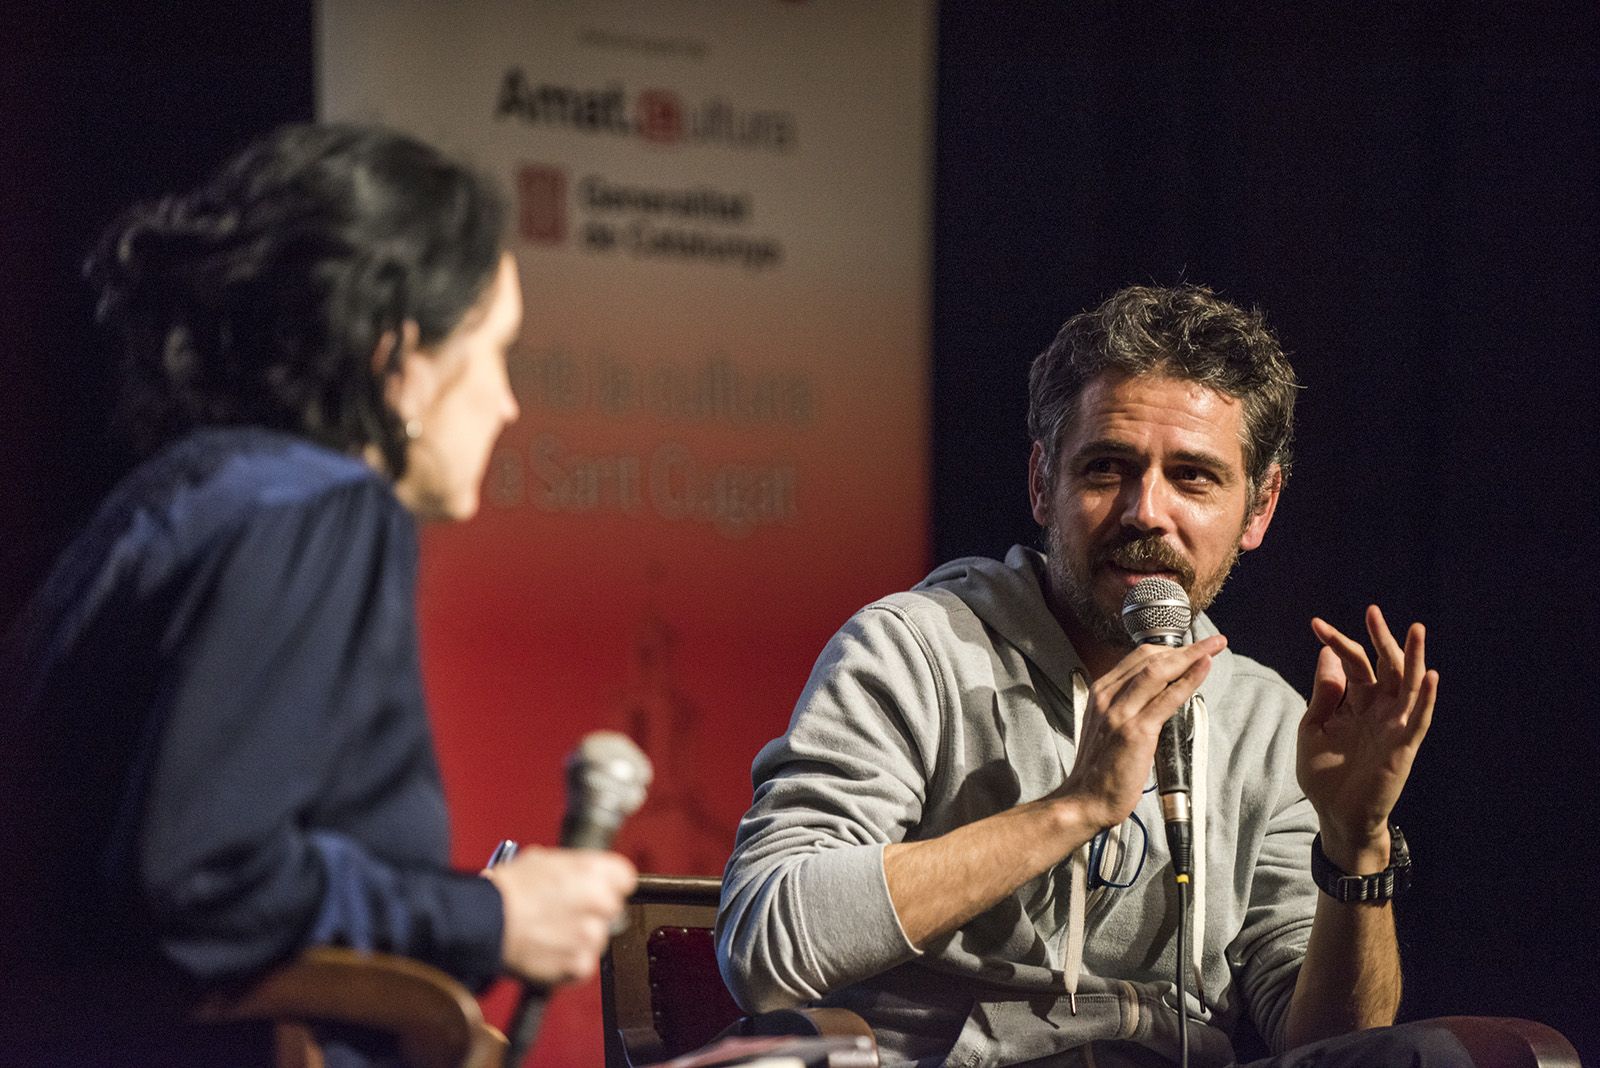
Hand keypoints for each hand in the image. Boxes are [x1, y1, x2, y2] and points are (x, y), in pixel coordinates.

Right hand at [484, 845, 636, 984]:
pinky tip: (549, 950)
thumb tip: (582, 875)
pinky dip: (568, 963)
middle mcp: (598, 901)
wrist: (485, 920)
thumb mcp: (544, 860)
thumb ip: (574, 869)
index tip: (598, 890)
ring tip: (551, 932)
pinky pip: (583, 964)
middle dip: (593, 912)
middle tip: (566, 912)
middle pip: (613, 909)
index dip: (609, 885)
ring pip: (599, 938)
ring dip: (580, 938)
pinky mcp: (579, 964)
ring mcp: (590, 934)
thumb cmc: (507, 890)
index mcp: (593, 870)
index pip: (624, 878)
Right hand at [1057, 635, 1225, 829]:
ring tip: (1214, 646)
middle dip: (1184, 647)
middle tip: (1211, 642)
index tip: (1189, 646)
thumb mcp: (1105, 727)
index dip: (1167, 648)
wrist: (1085, 800)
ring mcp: (1120, 713)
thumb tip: (1153, 696)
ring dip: (1191, 655)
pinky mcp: (1136, 731)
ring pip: (1159, 671)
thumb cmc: (1098, 770)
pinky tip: (1204, 667)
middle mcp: (1108, 697)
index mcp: (1100, 694)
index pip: (1136, 658)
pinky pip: (1167, 698)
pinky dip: (1188, 679)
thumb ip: (1123, 707)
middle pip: (1149, 658)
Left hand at [1298, 606, 1438, 871]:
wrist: (1335, 814)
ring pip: (1408, 685)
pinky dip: (1424, 697)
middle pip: (1383, 667)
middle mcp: (1378, 709)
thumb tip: (1328, 655)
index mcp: (1355, 703)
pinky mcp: (1403, 746)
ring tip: (1416, 629)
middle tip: (1372, 611)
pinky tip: (1429, 675)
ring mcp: (1393, 726)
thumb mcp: (1313, 727)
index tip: (1315, 624)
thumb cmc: (1325, 774)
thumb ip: (1325, 693)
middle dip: (1379, 639)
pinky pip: (1418, 718)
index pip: (1351, 664)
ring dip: (1413, 658)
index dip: (1337, 643)